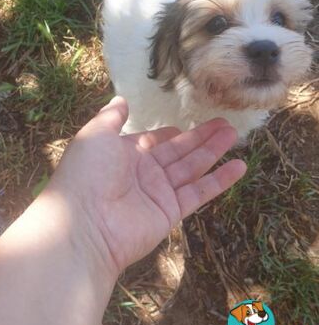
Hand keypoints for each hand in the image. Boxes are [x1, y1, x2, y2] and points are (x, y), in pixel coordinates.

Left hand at [47, 96, 245, 276]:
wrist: (85, 224)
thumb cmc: (88, 173)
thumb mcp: (95, 135)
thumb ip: (111, 117)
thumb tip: (120, 99)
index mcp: (125, 153)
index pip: (154, 140)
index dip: (169, 133)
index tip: (184, 124)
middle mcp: (144, 172)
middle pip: (179, 150)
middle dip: (201, 136)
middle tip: (225, 123)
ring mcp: (159, 192)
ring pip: (192, 167)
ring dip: (213, 151)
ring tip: (234, 134)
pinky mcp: (171, 211)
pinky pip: (199, 192)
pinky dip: (220, 180)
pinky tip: (239, 167)